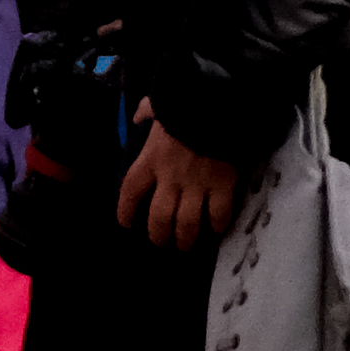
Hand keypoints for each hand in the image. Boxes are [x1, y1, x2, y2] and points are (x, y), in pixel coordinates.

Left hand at [121, 116, 241, 247]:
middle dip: (159, 235)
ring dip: (185, 239)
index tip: (126, 224)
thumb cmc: (184, 104)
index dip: (125, 211)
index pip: (129, 192)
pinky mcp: (223, 185)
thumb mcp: (158, 105)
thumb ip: (146, 113)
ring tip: (185, 246)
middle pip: (159, 217)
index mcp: (149, 160)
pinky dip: (218, 226)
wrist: (218, 104)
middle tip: (161, 243)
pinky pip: (220, 214)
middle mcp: (170, 178)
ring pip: (187, 223)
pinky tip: (217, 232)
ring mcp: (197, 184)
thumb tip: (139, 117)